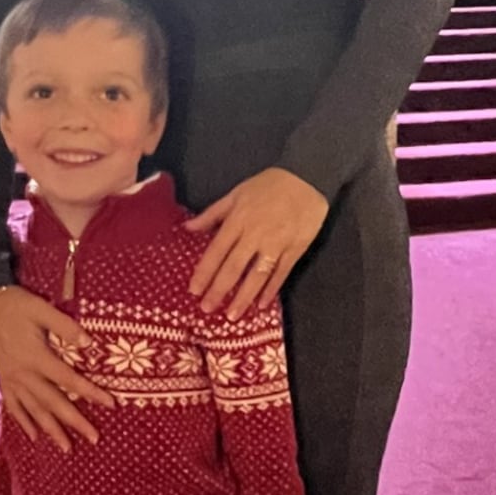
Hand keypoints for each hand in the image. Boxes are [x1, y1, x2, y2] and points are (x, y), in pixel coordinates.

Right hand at [0, 286, 114, 451]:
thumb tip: (89, 343)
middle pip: (53, 403)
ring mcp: (12, 381)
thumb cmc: (16, 306)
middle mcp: (24, 375)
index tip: (111, 404)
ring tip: (67, 447)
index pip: (69, 380)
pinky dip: (24, 423)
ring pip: (34, 411)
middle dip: (74, 422)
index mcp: (37, 358)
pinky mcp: (4, 381)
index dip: (91, 393)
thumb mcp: (42, 309)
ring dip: (51, 430)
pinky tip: (34, 436)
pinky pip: (14, 407)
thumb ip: (66, 327)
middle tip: (94, 438)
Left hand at [186, 167, 328, 317]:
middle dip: (219, 291)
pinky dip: (271, 290)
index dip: (204, 273)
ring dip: (243, 298)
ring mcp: (275, 245)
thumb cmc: (268, 185)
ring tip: (232, 316)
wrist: (307, 178)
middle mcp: (254, 236)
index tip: (194, 291)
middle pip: (233, 268)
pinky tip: (262, 305)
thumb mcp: (236, 193)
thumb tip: (188, 228)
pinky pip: (280, 274)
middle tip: (207, 310)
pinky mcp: (294, 250)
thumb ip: (213, 214)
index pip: (216, 252)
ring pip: (256, 276)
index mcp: (237, 221)